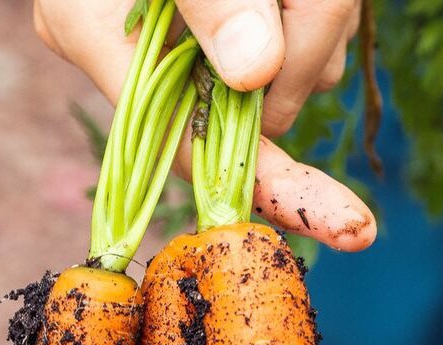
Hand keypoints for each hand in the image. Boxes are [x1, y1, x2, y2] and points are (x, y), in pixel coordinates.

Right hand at [34, 0, 375, 251]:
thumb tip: (255, 75)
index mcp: (94, 34)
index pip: (191, 149)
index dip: (273, 188)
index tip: (348, 225)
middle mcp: (139, 53)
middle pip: (258, 108)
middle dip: (307, 49)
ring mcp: (189, 43)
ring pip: (295, 72)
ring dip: (320, 17)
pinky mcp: (232, 26)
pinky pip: (305, 41)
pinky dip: (320, 10)